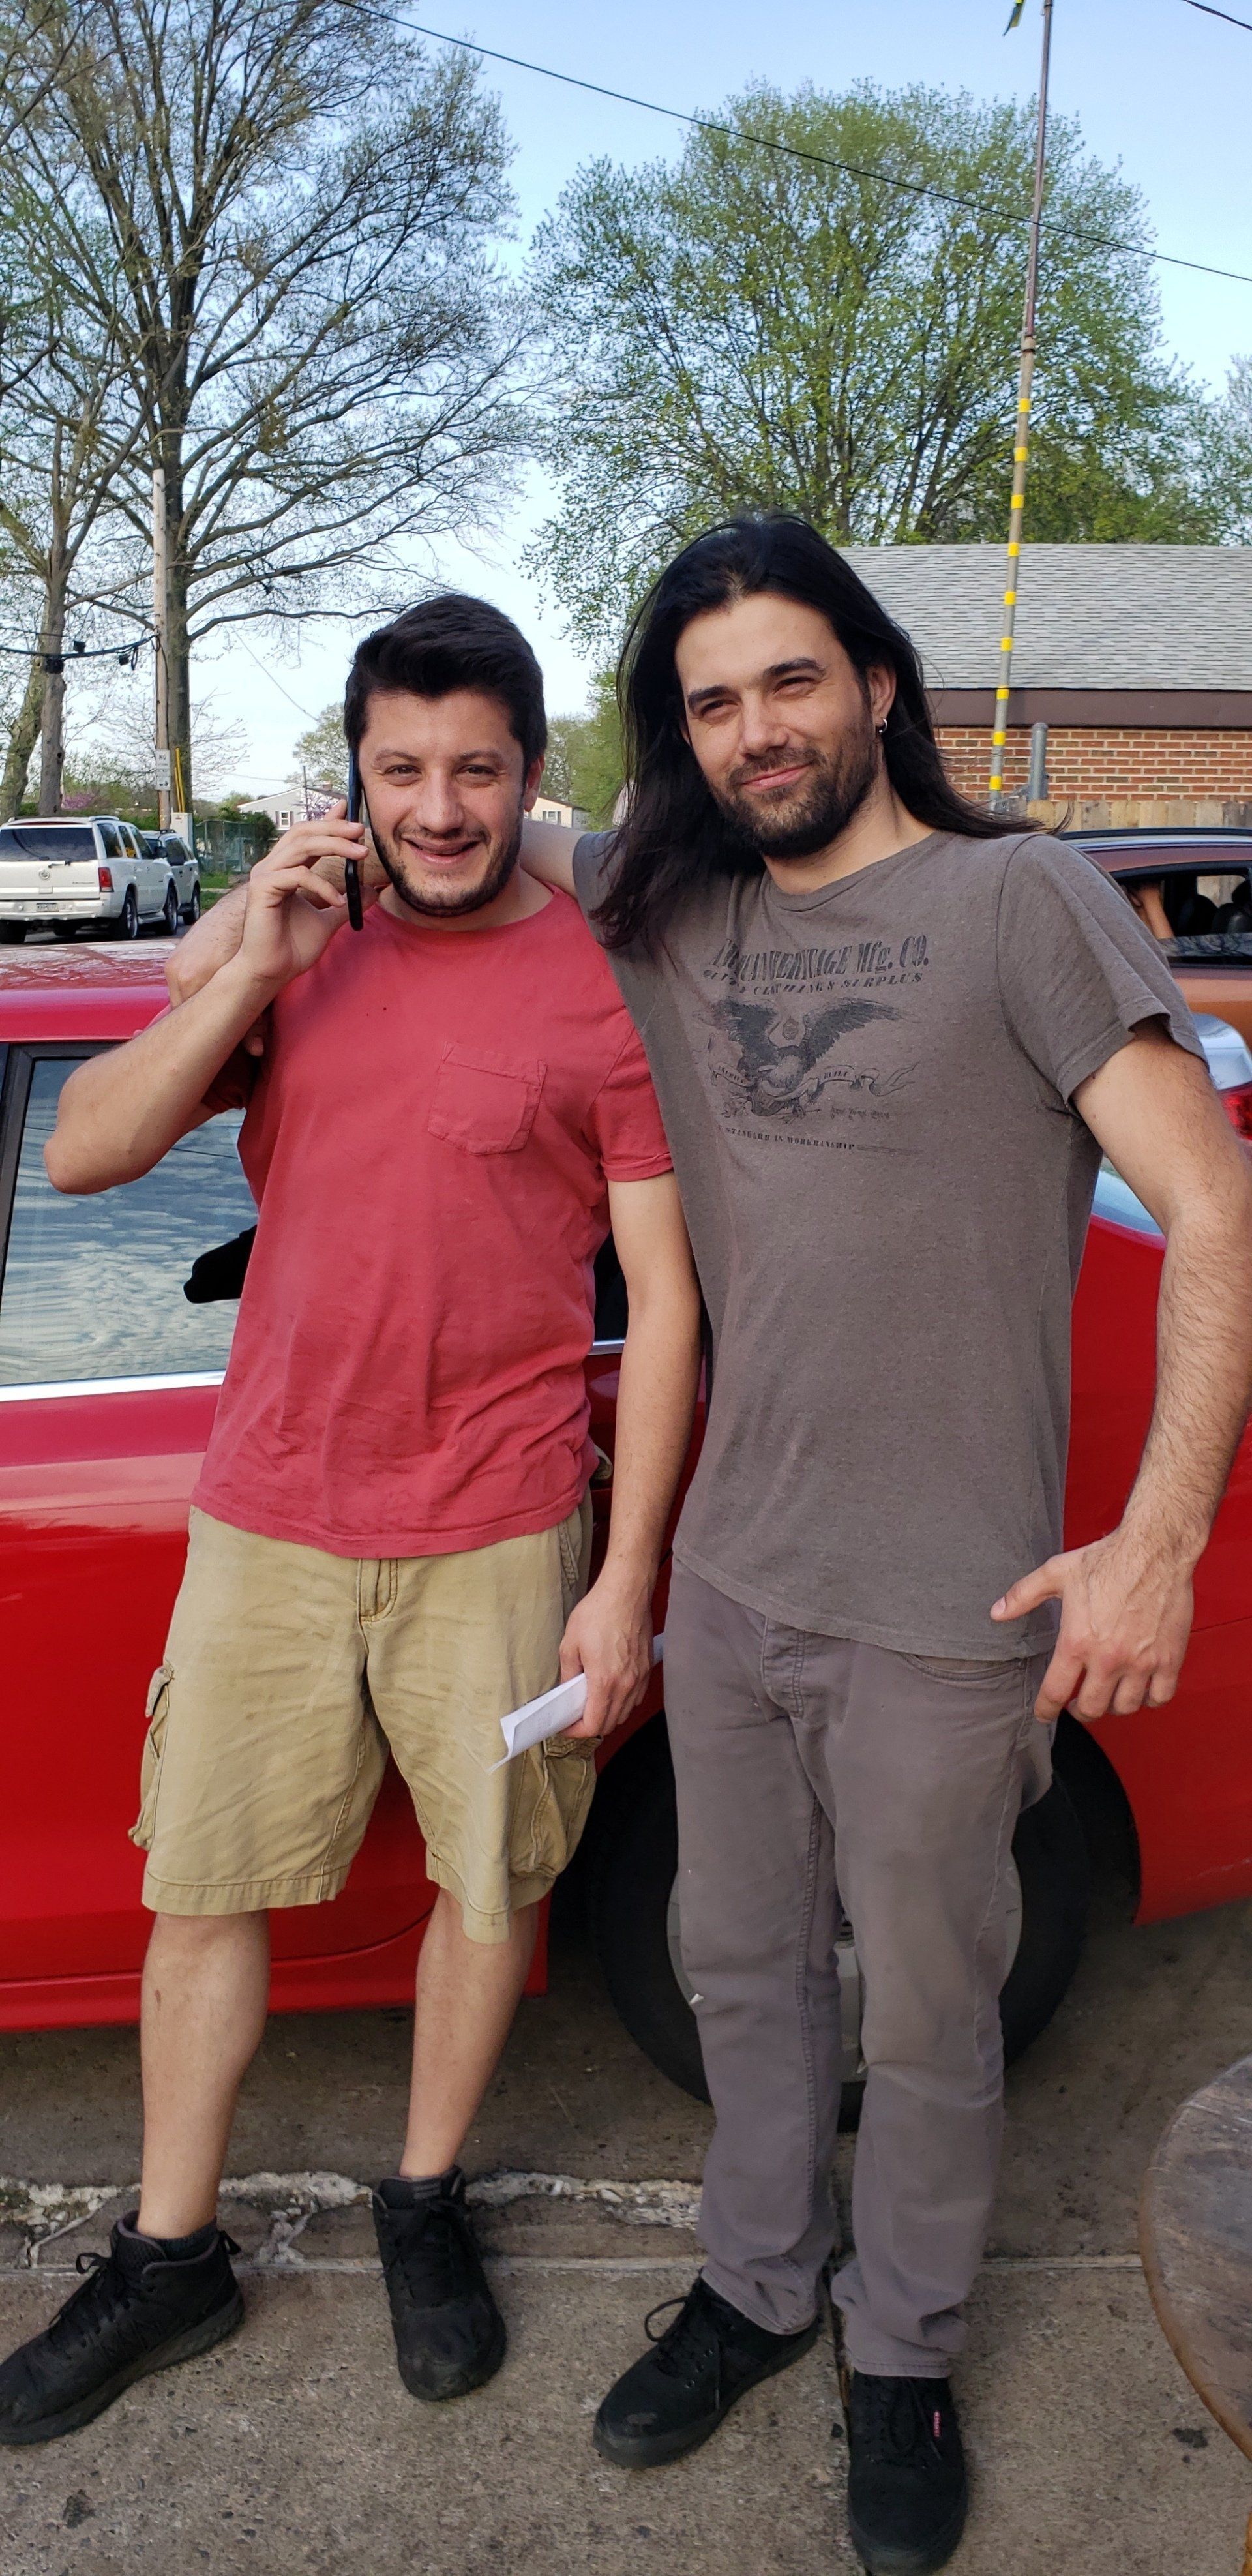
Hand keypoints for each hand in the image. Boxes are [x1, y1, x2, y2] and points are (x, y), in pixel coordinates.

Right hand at [233, 802, 378, 996]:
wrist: (271, 972)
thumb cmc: (291, 948)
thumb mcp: (327, 920)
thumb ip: (345, 903)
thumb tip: (371, 891)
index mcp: (285, 869)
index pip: (307, 836)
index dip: (327, 820)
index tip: (348, 807)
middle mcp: (272, 867)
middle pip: (304, 832)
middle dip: (335, 827)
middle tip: (361, 829)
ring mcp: (265, 876)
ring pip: (302, 846)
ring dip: (335, 846)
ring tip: (360, 854)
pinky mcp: (263, 890)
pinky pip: (297, 876)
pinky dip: (321, 885)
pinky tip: (336, 900)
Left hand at [557, 1570, 653, 1741]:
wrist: (626, 1592)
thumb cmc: (598, 1612)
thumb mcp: (570, 1643)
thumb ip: (568, 1674)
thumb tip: (567, 1692)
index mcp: (605, 1681)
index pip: (594, 1724)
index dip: (577, 1731)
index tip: (567, 1726)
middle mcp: (626, 1684)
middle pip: (611, 1723)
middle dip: (591, 1726)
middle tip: (576, 1716)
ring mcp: (640, 1677)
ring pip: (625, 1713)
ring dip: (609, 1715)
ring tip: (593, 1704)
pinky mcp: (648, 1668)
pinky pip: (636, 1697)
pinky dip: (623, 1702)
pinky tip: (612, 1690)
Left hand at [991, 1526, 1195, 1720]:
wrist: (1154, 1549)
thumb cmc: (1106, 1559)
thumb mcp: (1056, 1573)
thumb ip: (1023, 1595)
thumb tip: (997, 1613)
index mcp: (1077, 1642)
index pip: (1055, 1693)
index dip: (1046, 1710)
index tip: (1044, 1714)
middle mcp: (1108, 1658)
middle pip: (1090, 1708)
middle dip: (1079, 1711)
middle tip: (1077, 1704)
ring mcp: (1141, 1662)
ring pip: (1125, 1707)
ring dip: (1113, 1706)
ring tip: (1107, 1695)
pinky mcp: (1169, 1658)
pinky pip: (1160, 1697)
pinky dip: (1149, 1700)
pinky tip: (1141, 1689)